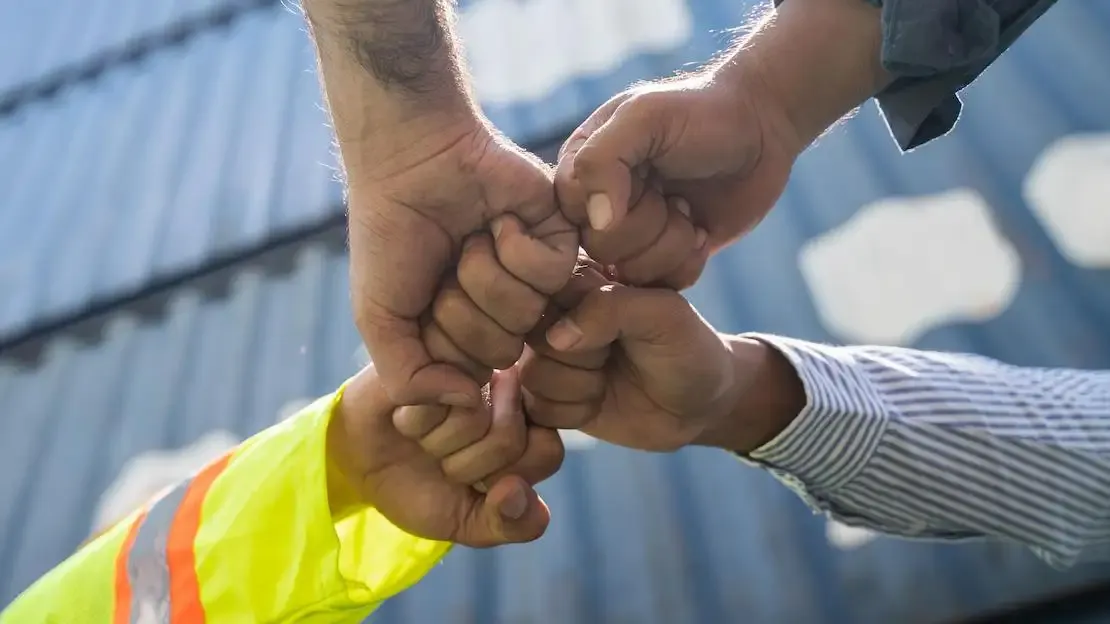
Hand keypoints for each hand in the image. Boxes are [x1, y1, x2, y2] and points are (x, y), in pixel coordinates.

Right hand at [329, 364, 563, 546]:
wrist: (359, 460)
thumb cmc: (420, 486)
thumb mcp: (466, 521)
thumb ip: (510, 523)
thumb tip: (517, 493)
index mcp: (532, 428)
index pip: (548, 453)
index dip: (504, 479)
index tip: (475, 483)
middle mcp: (510, 391)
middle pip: (510, 436)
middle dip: (465, 466)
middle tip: (442, 457)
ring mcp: (473, 365)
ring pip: (473, 417)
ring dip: (436, 442)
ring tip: (423, 434)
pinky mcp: (434, 351)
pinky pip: (436, 396)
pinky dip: (414, 420)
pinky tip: (405, 413)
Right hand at [348, 123, 577, 407]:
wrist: (409, 159)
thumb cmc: (390, 237)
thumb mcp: (381, 320)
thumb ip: (408, 379)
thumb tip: (466, 403)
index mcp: (470, 336)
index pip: (471, 381)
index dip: (440, 346)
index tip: (420, 306)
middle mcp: (508, 314)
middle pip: (503, 352)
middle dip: (461, 308)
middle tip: (445, 266)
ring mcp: (538, 280)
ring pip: (529, 314)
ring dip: (486, 273)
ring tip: (469, 240)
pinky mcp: (563, 241)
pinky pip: (553, 274)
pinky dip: (514, 247)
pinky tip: (497, 222)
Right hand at [519, 259, 801, 452]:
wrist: (699, 405)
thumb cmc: (687, 349)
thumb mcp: (665, 316)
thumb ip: (613, 308)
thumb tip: (557, 337)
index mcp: (580, 277)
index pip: (545, 289)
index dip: (576, 318)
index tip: (614, 330)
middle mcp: (556, 313)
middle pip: (532, 337)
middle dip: (581, 357)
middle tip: (615, 354)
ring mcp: (548, 355)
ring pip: (532, 375)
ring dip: (579, 386)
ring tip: (609, 379)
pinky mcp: (547, 395)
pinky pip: (535, 407)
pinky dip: (573, 412)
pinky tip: (598, 402)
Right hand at [555, 67, 798, 288]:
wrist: (763, 127)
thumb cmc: (702, 111)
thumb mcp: (645, 117)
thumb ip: (603, 159)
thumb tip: (596, 222)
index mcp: (580, 169)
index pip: (569, 215)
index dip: (608, 209)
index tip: (646, 178)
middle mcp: (599, 206)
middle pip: (600, 249)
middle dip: (647, 226)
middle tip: (674, 196)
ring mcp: (633, 237)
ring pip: (631, 273)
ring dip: (671, 244)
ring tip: (688, 211)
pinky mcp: (666, 259)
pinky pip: (662, 287)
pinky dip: (688, 263)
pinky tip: (701, 231)